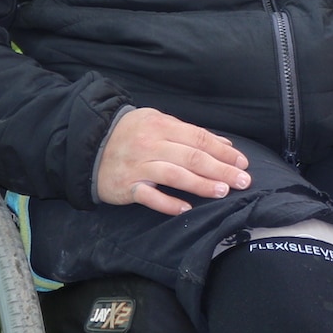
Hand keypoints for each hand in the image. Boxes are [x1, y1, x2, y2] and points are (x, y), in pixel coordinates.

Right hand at [95, 107, 252, 214]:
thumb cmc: (131, 134)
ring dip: (200, 184)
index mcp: (162, 125)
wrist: (89, 146)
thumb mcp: (160, 124)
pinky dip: (168, 203)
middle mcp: (151, 144)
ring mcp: (138, 166)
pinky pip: (149, 196)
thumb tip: (225, 144)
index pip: (199, 138)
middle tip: (242, 181)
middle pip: (191, 157)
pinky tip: (186, 209)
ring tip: (222, 192)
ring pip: (174, 175)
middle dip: (220, 169)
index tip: (242, 163)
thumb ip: (190, 134)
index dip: (223, 151)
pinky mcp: (126, 186)